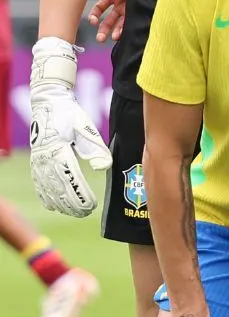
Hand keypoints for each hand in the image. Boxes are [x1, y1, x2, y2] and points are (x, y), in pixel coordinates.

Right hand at [28, 37, 110, 217]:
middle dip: (71, 203)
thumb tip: (104, 168)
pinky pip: (38, 183)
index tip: (90, 206)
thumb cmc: (71, 115)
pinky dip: (46, 196)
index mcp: (58, 151)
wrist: (49, 104)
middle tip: (86, 213)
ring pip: (47, 189)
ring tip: (75, 212)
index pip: (70, 180)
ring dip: (60, 202)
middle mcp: (45, 159)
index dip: (80, 195)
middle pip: (58, 188)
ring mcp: (38, 161)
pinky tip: (54, 205)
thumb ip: (95, 148)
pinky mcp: (36, 162)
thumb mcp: (86, 128)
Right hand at [87, 0, 131, 42]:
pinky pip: (132, 24)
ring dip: (115, 32)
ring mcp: (130, 11)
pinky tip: (125, 35)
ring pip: (119, 25)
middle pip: (108, 20)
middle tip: (100, 39)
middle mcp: (121, 6)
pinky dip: (128, 30)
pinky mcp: (141, 14)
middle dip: (103, 30)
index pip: (99, 8)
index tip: (93, 22)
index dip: (94, 15)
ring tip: (114, 38)